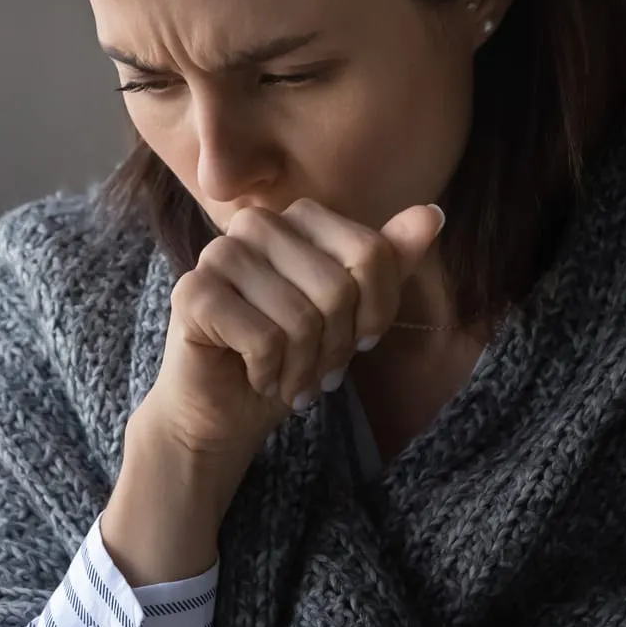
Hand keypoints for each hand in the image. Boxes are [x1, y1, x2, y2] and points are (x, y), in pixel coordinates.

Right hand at [101, 200, 444, 584]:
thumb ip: (386, 262)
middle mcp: (254, 224)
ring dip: (303, 367)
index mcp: (297, 217)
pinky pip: (264, 339)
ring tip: (289, 379)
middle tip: (318, 370)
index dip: (376, 312)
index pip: (371, 253)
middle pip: (337, 287)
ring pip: (300, 317)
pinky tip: (257, 378)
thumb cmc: (288, 357)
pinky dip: (269, 374)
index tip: (356, 341)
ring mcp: (218, 255)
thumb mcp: (352, 313)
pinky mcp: (192, 294)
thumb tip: (433, 214)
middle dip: (336, 346)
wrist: (223, 412)